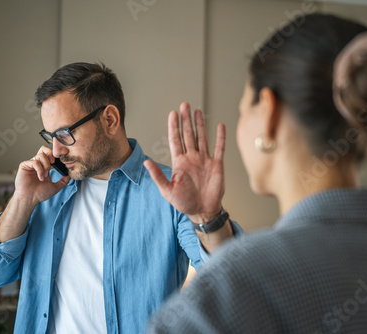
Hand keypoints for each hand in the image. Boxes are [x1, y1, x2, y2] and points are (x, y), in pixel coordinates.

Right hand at [13, 145, 70, 206]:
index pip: (50, 154)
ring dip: (46, 165)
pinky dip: (40, 169)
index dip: (56, 154)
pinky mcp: (24, 165)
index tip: (62, 159)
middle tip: (54, 162)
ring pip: (41, 155)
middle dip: (51, 154)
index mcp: (44, 166)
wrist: (30, 199)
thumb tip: (69, 175)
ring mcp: (30, 164)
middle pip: (44, 149)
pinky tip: (41, 177)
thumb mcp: (55, 187)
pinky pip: (34, 162)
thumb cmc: (39, 194)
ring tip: (45, 175)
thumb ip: (63, 181)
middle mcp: (37, 163)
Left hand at [144, 102, 225, 223]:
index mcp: (179, 163)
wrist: (202, 211)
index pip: (176, 140)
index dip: (174, 127)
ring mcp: (205, 160)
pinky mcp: (217, 165)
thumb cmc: (184, 202)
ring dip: (200, 124)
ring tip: (197, 111)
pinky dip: (220, 137)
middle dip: (186, 120)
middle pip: (188, 135)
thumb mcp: (167, 190)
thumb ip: (158, 176)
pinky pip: (219, 148)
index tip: (173, 114)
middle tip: (184, 105)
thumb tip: (146, 162)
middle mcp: (192, 158)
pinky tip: (220, 126)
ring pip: (202, 138)